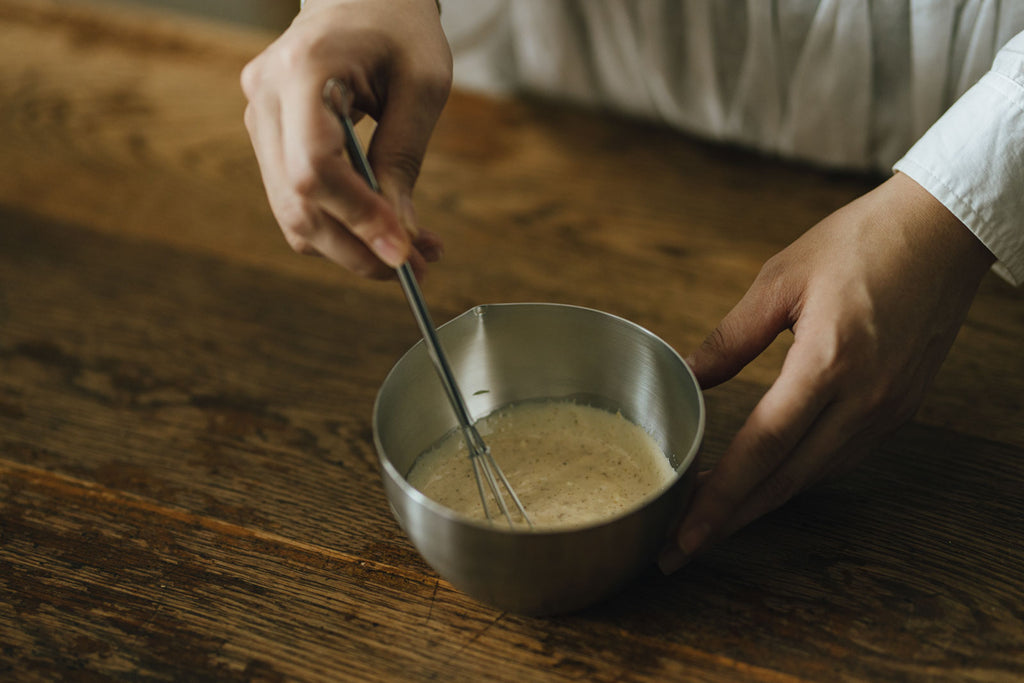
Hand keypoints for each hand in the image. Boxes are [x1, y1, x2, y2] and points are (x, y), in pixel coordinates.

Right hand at [241, 0, 451, 278]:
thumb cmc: (399, 30)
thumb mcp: (423, 86)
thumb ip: (404, 158)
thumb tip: (399, 238)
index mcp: (304, 68)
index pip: (316, 168)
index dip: (358, 218)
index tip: (404, 252)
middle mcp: (265, 95)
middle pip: (298, 202)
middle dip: (357, 248)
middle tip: (416, 266)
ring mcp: (259, 117)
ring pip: (292, 213)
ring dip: (350, 246)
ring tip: (411, 252)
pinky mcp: (267, 136)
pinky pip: (295, 200)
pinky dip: (338, 227)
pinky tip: (381, 231)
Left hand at [659, 172, 994, 572]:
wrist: (942, 229)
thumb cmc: (859, 242)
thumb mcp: (780, 279)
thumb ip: (732, 337)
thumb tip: (691, 375)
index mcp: (826, 363)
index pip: (760, 448)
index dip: (718, 497)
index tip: (684, 534)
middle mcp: (863, 400)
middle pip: (785, 480)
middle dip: (731, 519)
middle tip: (683, 547)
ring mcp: (888, 409)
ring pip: (814, 476)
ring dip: (763, 502)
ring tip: (716, 518)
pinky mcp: (902, 408)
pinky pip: (841, 458)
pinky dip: (799, 477)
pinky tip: (770, 480)